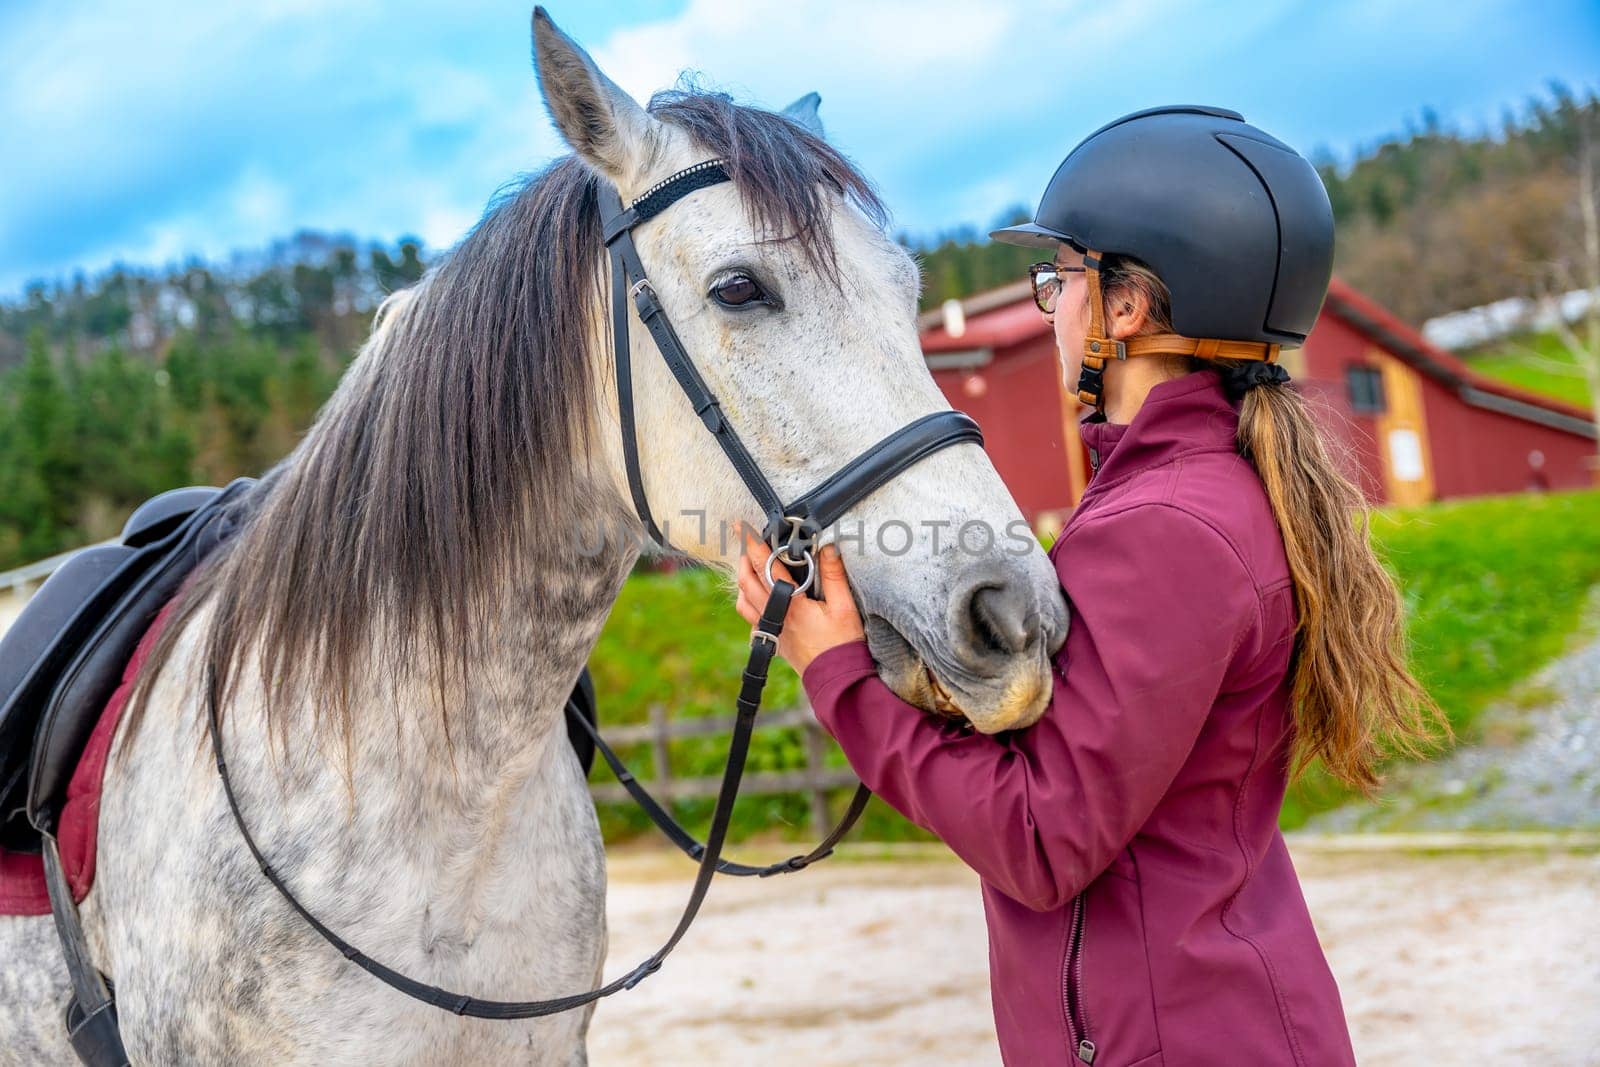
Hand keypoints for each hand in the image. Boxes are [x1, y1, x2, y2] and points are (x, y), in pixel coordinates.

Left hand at [735, 530, 865, 674]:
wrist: (837, 679)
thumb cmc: (842, 644)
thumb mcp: (844, 606)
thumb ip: (833, 575)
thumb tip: (827, 547)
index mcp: (790, 604)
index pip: (766, 567)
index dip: (753, 545)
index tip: (743, 528)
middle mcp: (774, 616)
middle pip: (747, 582)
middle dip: (744, 560)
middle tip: (746, 544)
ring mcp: (770, 631)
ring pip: (744, 602)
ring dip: (743, 582)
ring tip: (749, 569)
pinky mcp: (773, 642)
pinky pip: (752, 621)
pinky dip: (749, 605)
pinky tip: (758, 601)